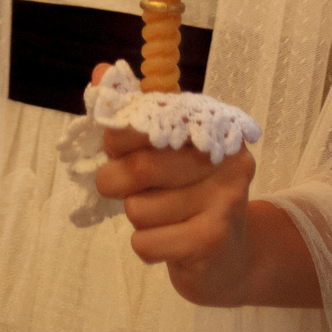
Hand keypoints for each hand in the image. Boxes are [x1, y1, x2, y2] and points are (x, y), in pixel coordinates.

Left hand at [92, 96, 260, 305]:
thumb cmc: (190, 196)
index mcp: (213, 128)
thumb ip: (135, 114)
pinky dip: (145, 245)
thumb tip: (100, 71)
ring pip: (138, 209)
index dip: (118, 137)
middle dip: (114, 181)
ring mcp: (224, 202)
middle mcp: (226, 161)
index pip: (151, 118)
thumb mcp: (167, 152)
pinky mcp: (212, 241)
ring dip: (135, 217)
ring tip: (159, 217)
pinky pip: (145, 243)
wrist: (232, 259)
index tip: (115, 150)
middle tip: (117, 186)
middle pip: (141, 166)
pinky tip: (168, 242)